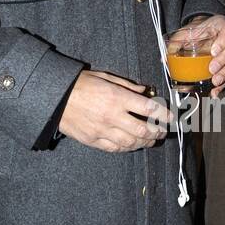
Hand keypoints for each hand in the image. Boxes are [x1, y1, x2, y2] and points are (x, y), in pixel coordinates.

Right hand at [58, 69, 172, 151]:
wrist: (54, 97)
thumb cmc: (79, 84)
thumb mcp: (105, 77)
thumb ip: (127, 86)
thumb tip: (145, 92)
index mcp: (116, 98)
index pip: (148, 109)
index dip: (164, 115)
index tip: (170, 117)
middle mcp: (111, 116)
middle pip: (143, 131)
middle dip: (157, 133)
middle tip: (162, 131)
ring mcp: (102, 131)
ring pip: (131, 143)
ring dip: (144, 143)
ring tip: (150, 140)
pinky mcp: (93, 140)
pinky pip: (115, 148)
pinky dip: (127, 148)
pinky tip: (132, 144)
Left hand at [167, 14, 224, 96]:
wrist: (207, 31)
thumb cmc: (201, 30)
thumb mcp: (188, 31)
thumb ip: (177, 41)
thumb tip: (166, 56)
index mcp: (223, 26)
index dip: (223, 41)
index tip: (214, 51)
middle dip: (223, 60)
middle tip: (212, 69)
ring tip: (215, 81)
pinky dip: (224, 83)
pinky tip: (216, 90)